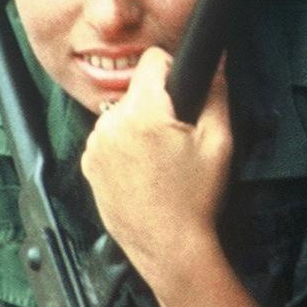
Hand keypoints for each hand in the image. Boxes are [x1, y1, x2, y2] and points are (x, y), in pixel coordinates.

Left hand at [80, 47, 231, 286]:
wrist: (169, 248)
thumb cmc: (196, 199)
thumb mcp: (218, 141)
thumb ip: (216, 92)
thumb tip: (214, 58)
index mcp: (143, 113)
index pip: (152, 60)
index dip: (173, 70)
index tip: (183, 95)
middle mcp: (110, 124)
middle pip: (136, 89)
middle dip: (157, 104)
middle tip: (177, 138)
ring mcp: (95, 146)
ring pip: (121, 114)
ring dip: (138, 125)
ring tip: (160, 159)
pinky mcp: (87, 165)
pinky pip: (107, 139)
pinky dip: (123, 147)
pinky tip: (143, 172)